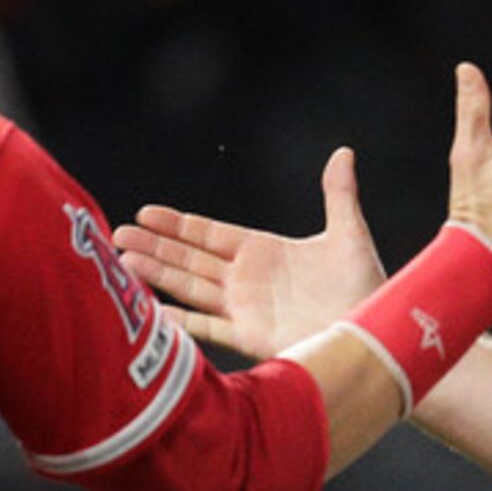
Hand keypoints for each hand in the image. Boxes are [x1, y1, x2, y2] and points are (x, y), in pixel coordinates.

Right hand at [117, 147, 387, 360]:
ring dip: (158, 275)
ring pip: (191, 289)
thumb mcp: (349, 235)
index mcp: (264, 251)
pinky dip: (181, 321)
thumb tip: (343, 152)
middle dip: (155, 246)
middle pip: (190, 259)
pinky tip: (154, 312)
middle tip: (117, 234)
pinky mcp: (250, 338)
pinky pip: (208, 328)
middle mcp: (248, 280)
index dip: (178, 224)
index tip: (147, 212)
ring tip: (124, 262)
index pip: (210, 234)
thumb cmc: (366, 286)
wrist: (374, 334)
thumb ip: (339, 195)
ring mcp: (245, 309)